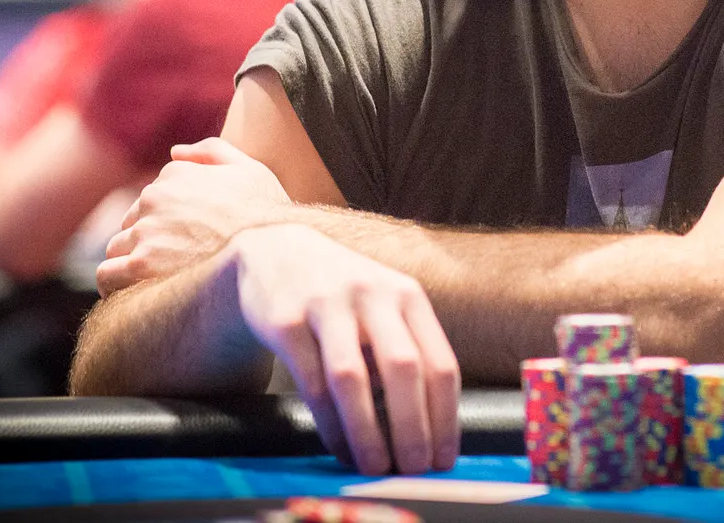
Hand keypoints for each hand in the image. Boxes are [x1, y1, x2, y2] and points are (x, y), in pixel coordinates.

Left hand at [97, 138, 291, 296]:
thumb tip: (175, 151)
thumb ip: (212, 152)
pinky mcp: (141, 266)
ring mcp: (147, 231)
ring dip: (131, 263)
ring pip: (117, 247)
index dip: (168, 221)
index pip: (152, 198)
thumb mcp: (250, 170)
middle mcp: (155, 197)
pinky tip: (136, 294)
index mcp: (176, 173)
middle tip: (177, 263)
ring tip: (160, 281)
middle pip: (132, 222)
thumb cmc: (267, 217)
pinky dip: (116, 285)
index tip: (188, 238)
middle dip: (147, 240)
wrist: (275, 256)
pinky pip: (107, 275)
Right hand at [230, 223, 460, 476]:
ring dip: (367, 431)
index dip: (446, 418)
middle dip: (413, 427)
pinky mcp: (286, 320)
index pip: (440, 364)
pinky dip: (329, 423)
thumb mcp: (385, 307)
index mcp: (408, 296)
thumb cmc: (345, 298)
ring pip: (352, 377)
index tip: (444, 460)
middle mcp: (373, 294)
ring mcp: (327, 304)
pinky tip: (340, 447)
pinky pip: (311, 382)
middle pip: (404, 368)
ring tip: (376, 467)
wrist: (276, 253)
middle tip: (414, 469)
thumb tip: (431, 433)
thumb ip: (408, 353)